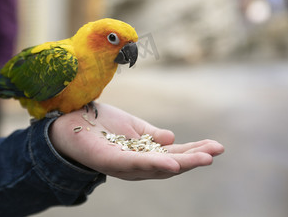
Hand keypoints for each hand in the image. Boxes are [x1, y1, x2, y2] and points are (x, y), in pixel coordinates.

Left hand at [49, 103, 223, 179]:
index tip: (216, 146)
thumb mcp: (132, 127)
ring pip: (156, 167)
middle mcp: (135, 164)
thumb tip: (172, 139)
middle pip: (169, 164)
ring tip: (204, 158)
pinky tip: (171, 164)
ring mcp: (122, 165)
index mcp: (143, 154)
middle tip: (217, 152)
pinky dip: (154, 165)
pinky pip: (134, 165)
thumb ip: (150, 134)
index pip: (173, 155)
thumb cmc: (100, 124)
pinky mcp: (109, 161)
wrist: (70, 119)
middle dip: (193, 159)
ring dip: (181, 163)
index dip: (194, 151)